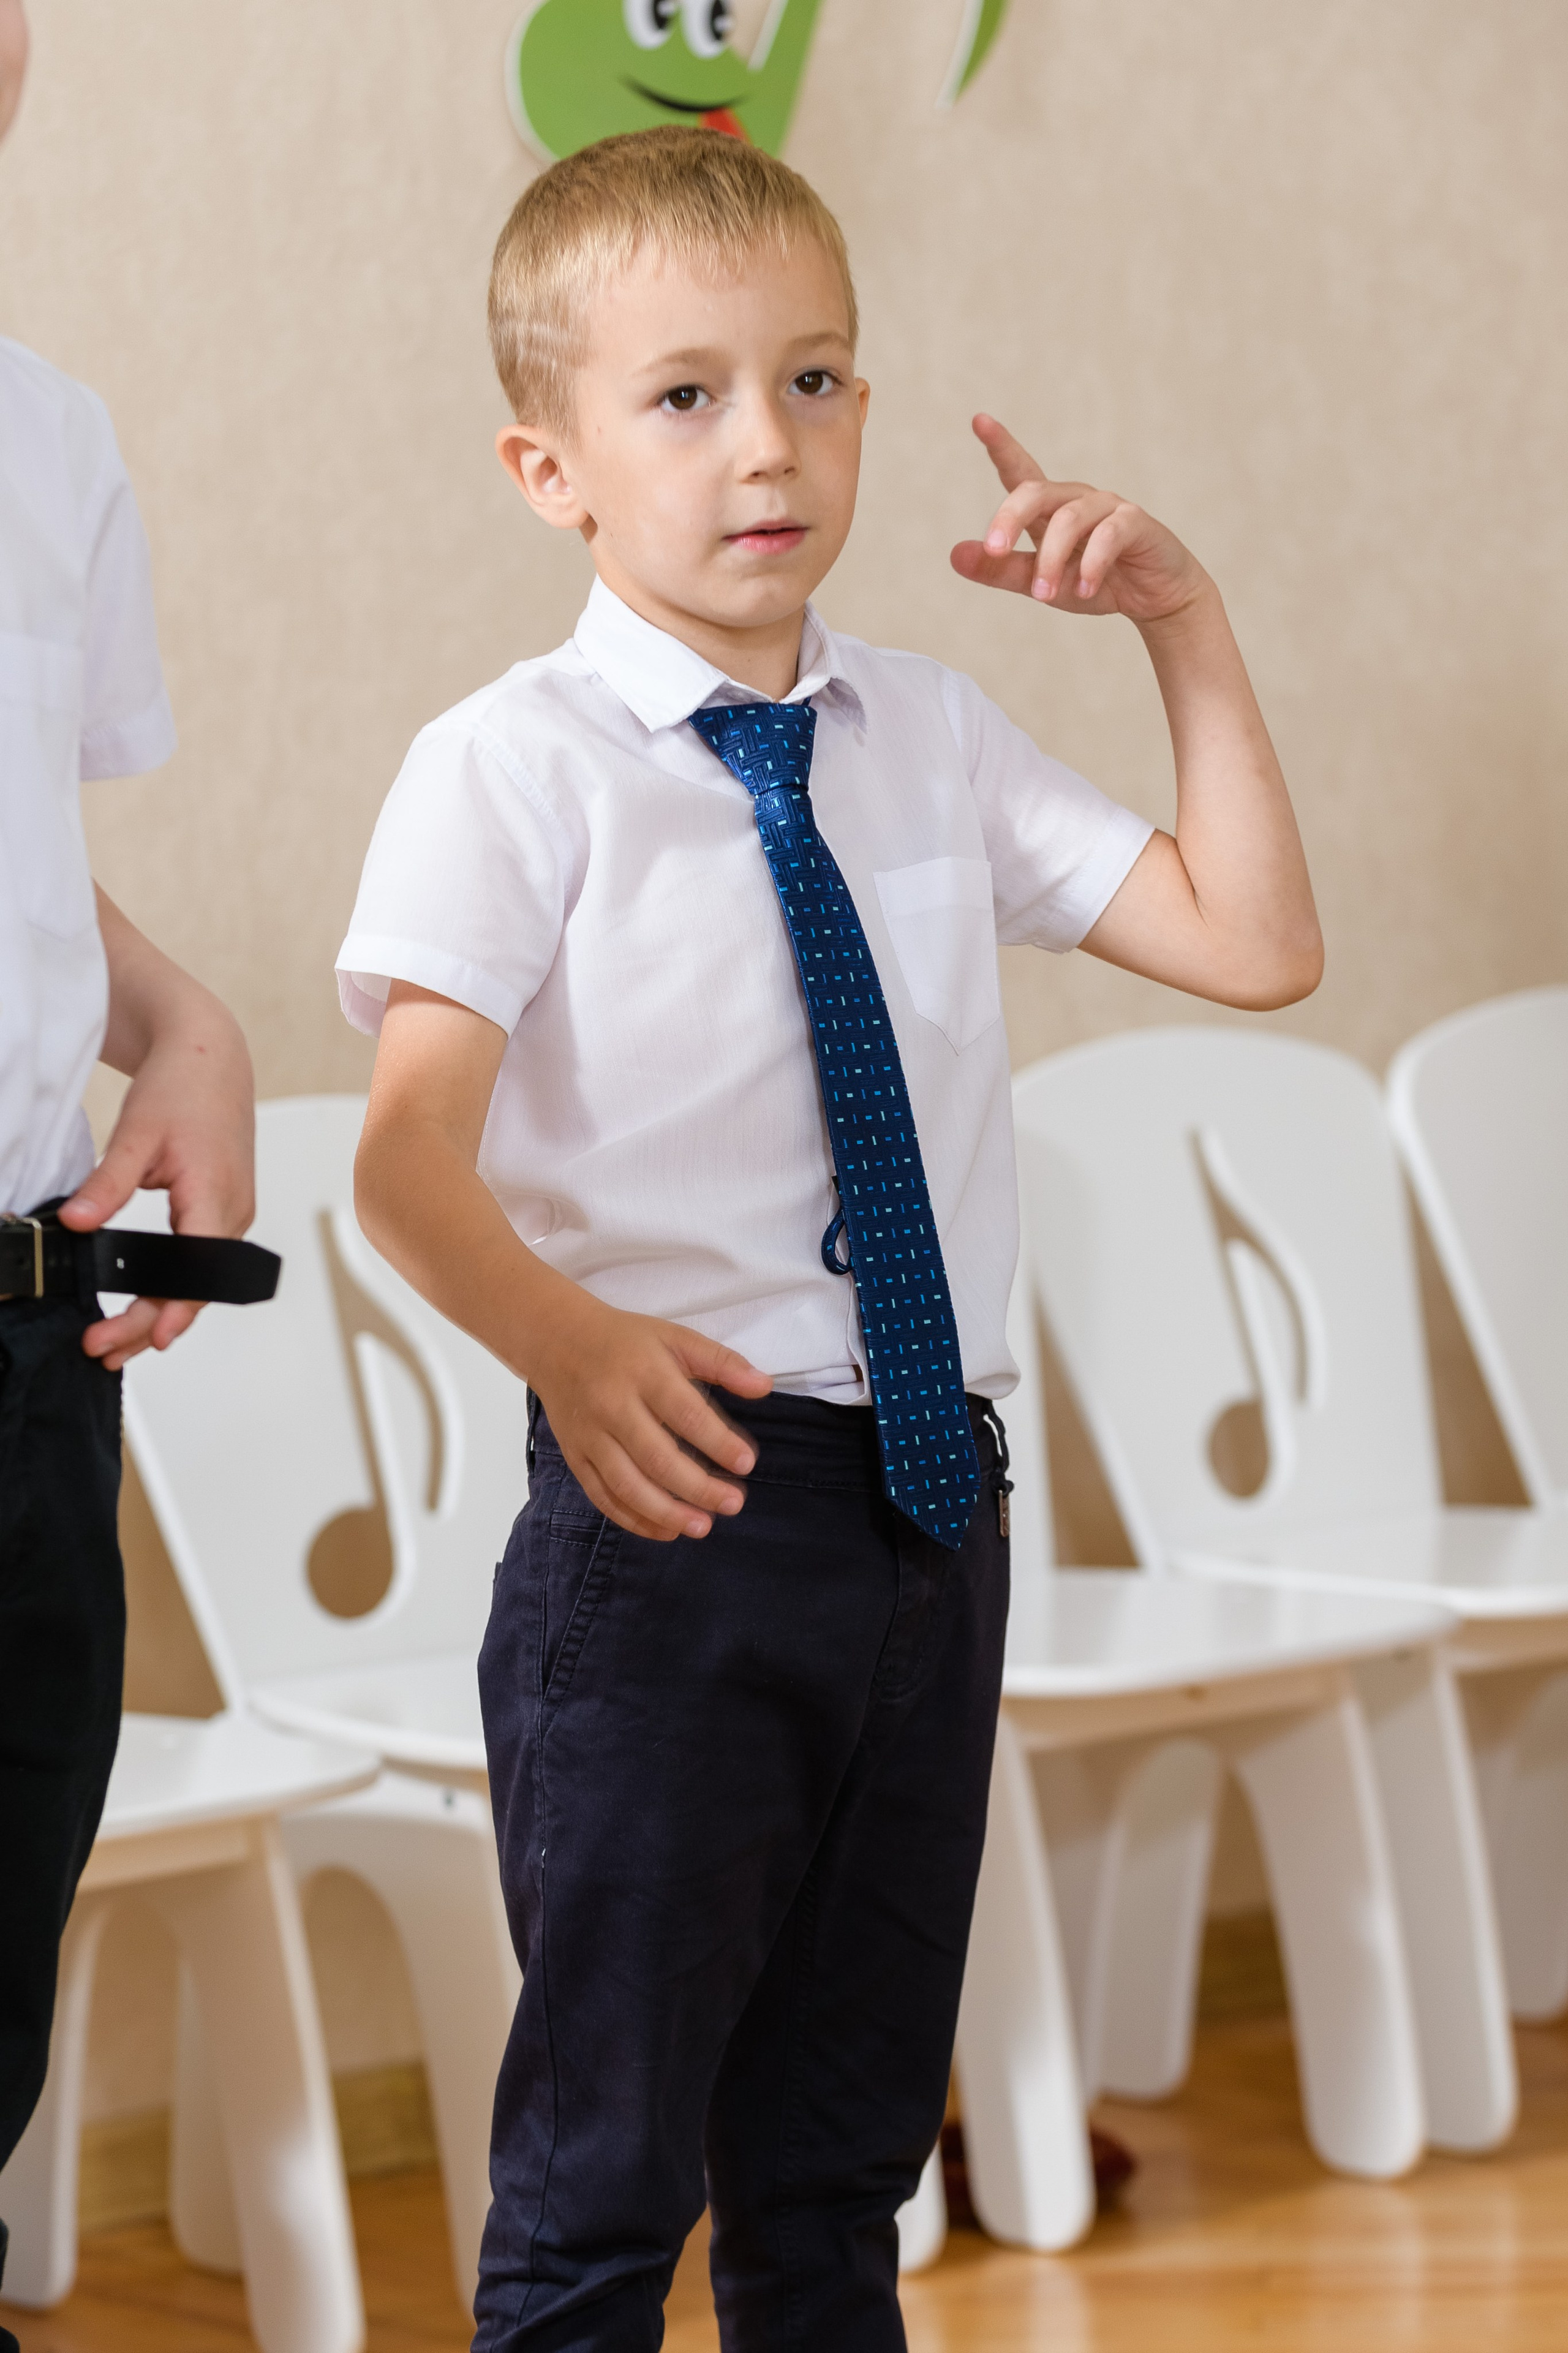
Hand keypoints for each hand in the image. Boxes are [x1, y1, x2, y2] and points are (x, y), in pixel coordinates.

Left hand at [61, 1009, 254, 1369]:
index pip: (197, 1273)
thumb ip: (106, 1184)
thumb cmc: (183, 1089)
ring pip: (201, 1281)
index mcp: (216, 1196)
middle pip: (197, 1289)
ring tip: (117, 1338)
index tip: (145, 1341)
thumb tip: (75, 1224)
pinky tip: (146, 1303)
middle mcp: (234, 1213)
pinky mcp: (225, 1211)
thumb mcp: (136, 1134)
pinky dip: (174, 1287)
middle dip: (150, 1325)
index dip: (171, 1312)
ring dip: (162, 1311)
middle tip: (102, 1347)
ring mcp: (234, 1214)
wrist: (211, 1058)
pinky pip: (203, 1262)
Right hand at [530, 1291, 772, 1543]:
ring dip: (666, 1512)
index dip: (718, 1442)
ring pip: (627, 1484)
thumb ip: (721, 1362)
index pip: (686, 1414)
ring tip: (703, 1526)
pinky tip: (666, 1529)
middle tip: (733, 1503)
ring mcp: (590, 1435)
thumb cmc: (626, 1342)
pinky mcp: (575, 1457)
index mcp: (644, 1372)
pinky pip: (602, 1496)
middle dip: (698, 1487)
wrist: (556, 1341)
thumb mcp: (675, 1337)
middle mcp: (613, 1406)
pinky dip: (633, 1519)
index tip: (746, 1463)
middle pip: (657, 1457)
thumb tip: (764, 1386)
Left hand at [951, 414, 1208, 625]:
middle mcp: (1076, 499)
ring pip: (1068, 520)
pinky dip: (1091, 565)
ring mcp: (1108, 507)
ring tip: (1044, 596)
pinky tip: (1084, 590)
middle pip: (1035, 492)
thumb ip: (1002, 569)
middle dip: (1009, 518)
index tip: (979, 420)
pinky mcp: (1136, 523)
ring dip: (1051, 560)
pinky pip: (1108, 536)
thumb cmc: (1095, 583)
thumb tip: (956, 555)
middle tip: (993, 550)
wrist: (1153, 598)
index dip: (1001, 446)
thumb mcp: (1041, 584)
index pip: (1021, 471)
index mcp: (1049, 509)